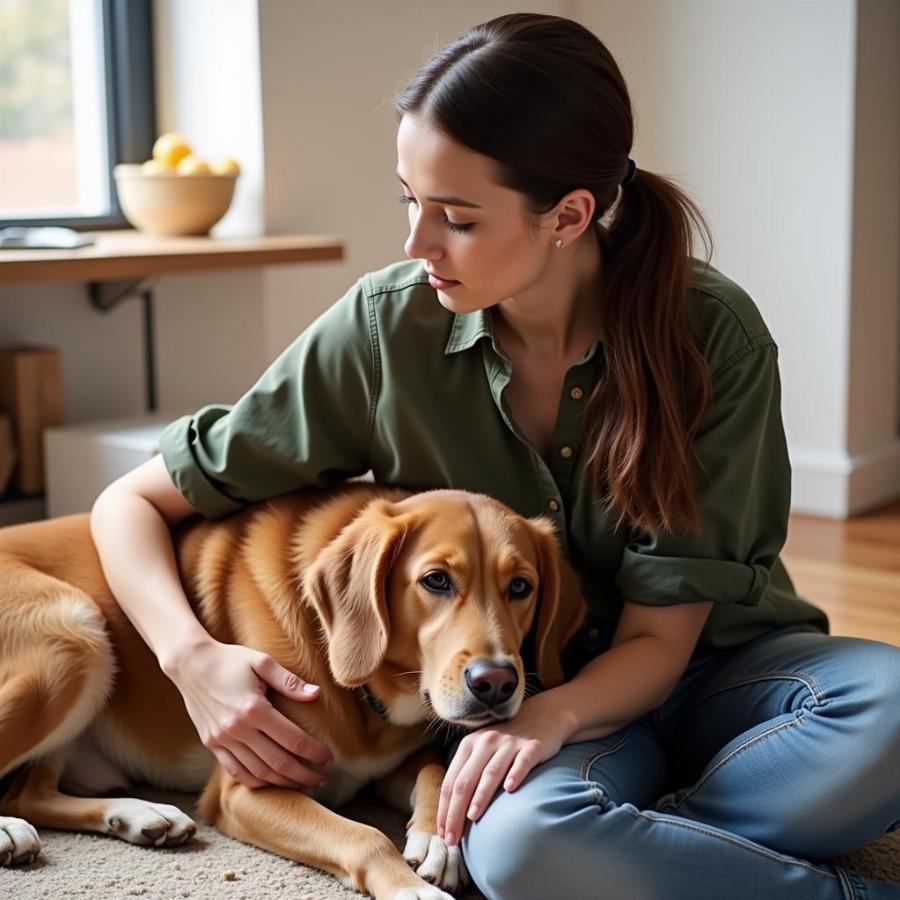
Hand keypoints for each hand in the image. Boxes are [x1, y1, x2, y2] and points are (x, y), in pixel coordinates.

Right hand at [162, 638, 333, 788]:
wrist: (191, 664)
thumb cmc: (230, 660)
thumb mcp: (262, 662)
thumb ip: (289, 681)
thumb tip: (316, 694)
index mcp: (254, 709)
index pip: (292, 739)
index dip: (314, 752)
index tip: (329, 758)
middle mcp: (237, 729)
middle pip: (278, 762)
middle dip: (304, 774)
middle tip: (322, 779)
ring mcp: (222, 740)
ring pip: (258, 772)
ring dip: (282, 782)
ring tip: (302, 783)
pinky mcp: (212, 744)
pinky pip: (236, 771)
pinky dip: (256, 781)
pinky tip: (272, 781)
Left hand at [437, 692, 568, 845]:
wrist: (541, 717)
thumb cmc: (506, 744)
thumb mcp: (483, 753)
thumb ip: (468, 775)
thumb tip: (452, 815)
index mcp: (469, 745)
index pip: (451, 781)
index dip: (445, 809)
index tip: (443, 835)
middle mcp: (486, 742)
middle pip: (466, 780)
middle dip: (456, 811)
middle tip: (454, 837)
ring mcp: (509, 743)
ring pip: (491, 771)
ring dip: (481, 795)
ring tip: (473, 817)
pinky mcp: (532, 746)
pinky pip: (522, 761)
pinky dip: (515, 774)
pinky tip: (511, 789)